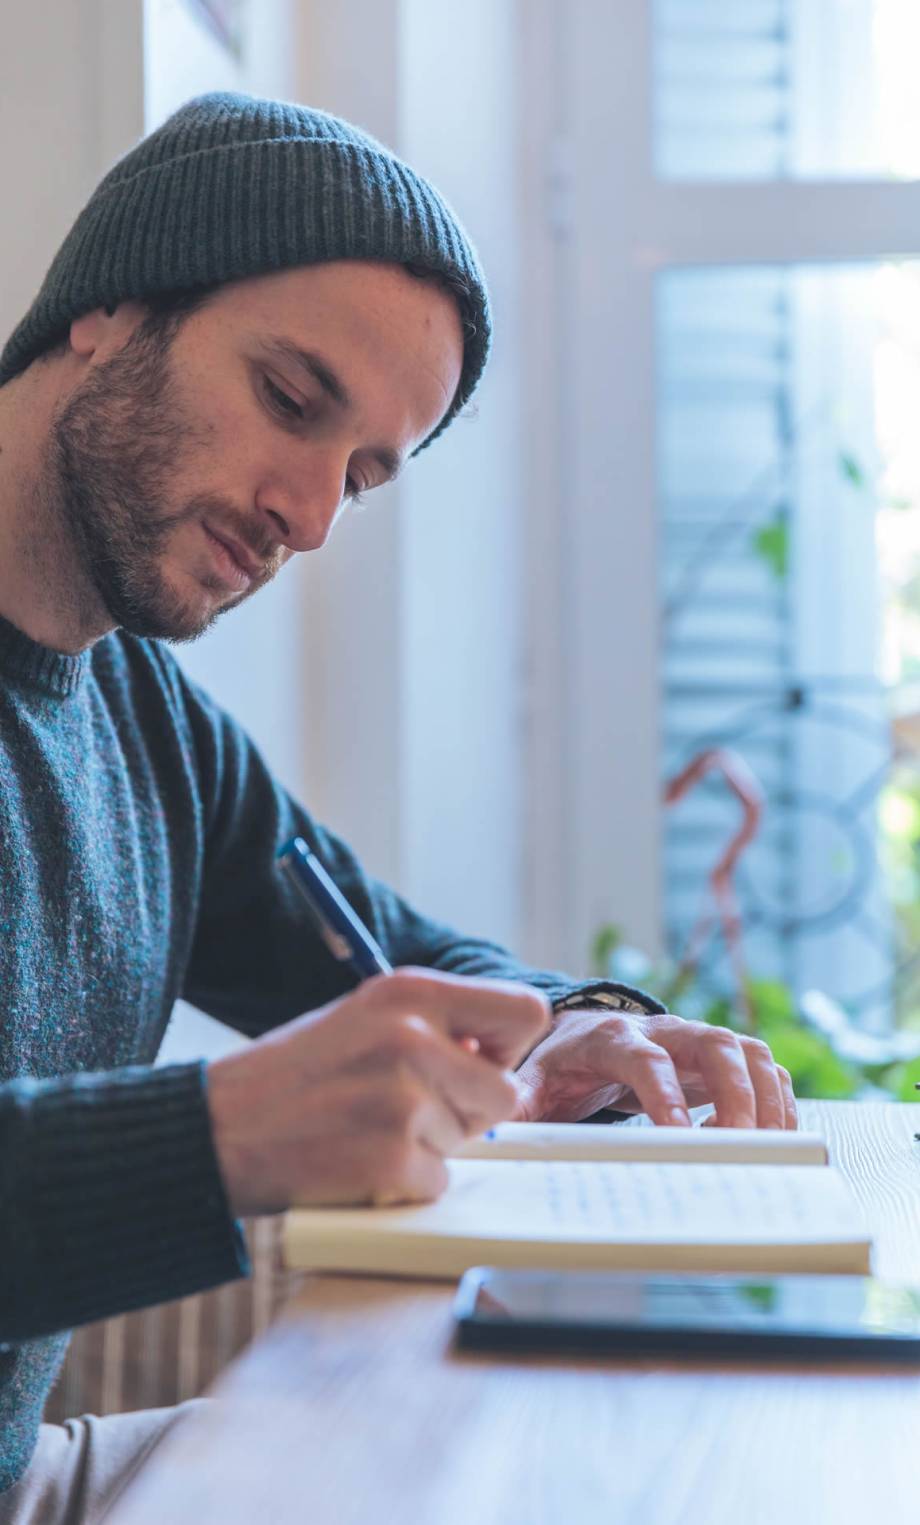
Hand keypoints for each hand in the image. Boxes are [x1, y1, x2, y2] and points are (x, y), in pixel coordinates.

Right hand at [206, 967, 549, 1214]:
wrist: (214, 1130)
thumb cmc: (291, 1077)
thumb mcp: (364, 1020)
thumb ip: (434, 1028)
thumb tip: (499, 1057)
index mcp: (409, 991)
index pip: (524, 1011)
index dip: (509, 1049)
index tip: (478, 1064)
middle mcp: (412, 1037)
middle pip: (506, 1091)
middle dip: (468, 1110)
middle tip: (405, 1111)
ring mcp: (403, 1099)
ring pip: (470, 1141)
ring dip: (429, 1148)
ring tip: (366, 1131)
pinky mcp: (391, 1158)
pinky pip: (437, 1183)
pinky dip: (403, 1185)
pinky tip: (355, 1162)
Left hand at [514, 1007, 796, 1128]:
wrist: (582, 1034)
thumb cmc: (561, 1063)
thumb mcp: (533, 1080)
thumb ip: (517, 1101)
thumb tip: (491, 1121)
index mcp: (611, 1036)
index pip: (645, 1059)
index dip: (665, 1095)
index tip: (680, 1139)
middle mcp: (661, 1029)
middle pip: (712, 1044)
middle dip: (733, 1093)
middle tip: (738, 1145)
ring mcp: (694, 1039)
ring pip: (746, 1050)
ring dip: (764, 1096)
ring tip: (768, 1146)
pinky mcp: (718, 1055)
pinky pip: (762, 1067)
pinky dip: (778, 1099)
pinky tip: (777, 1138)